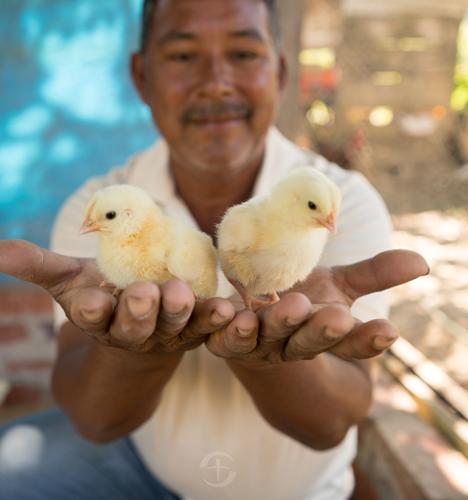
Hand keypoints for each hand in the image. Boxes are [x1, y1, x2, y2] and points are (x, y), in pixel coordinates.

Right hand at [0, 240, 234, 354]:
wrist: (141, 315)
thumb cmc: (103, 293)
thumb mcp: (70, 278)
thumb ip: (36, 265)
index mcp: (100, 317)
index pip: (90, 314)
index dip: (91, 308)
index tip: (90, 300)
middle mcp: (133, 331)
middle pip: (135, 324)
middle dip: (139, 311)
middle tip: (144, 294)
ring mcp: (168, 332)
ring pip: (175, 325)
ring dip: (182, 313)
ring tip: (189, 297)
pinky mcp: (196, 327)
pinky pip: (208, 325)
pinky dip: (217, 319)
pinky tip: (228, 309)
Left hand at [205, 250, 428, 365]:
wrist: (250, 319)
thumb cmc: (301, 301)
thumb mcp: (338, 286)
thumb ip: (374, 275)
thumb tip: (422, 263)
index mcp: (321, 335)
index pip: (349, 343)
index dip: (367, 340)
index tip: (388, 330)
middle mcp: (289, 345)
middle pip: (307, 342)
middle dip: (322, 331)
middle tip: (337, 317)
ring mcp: (254, 344)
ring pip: (264, 339)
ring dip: (274, 326)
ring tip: (282, 310)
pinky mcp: (221, 337)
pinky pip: (220, 335)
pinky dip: (222, 325)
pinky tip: (228, 311)